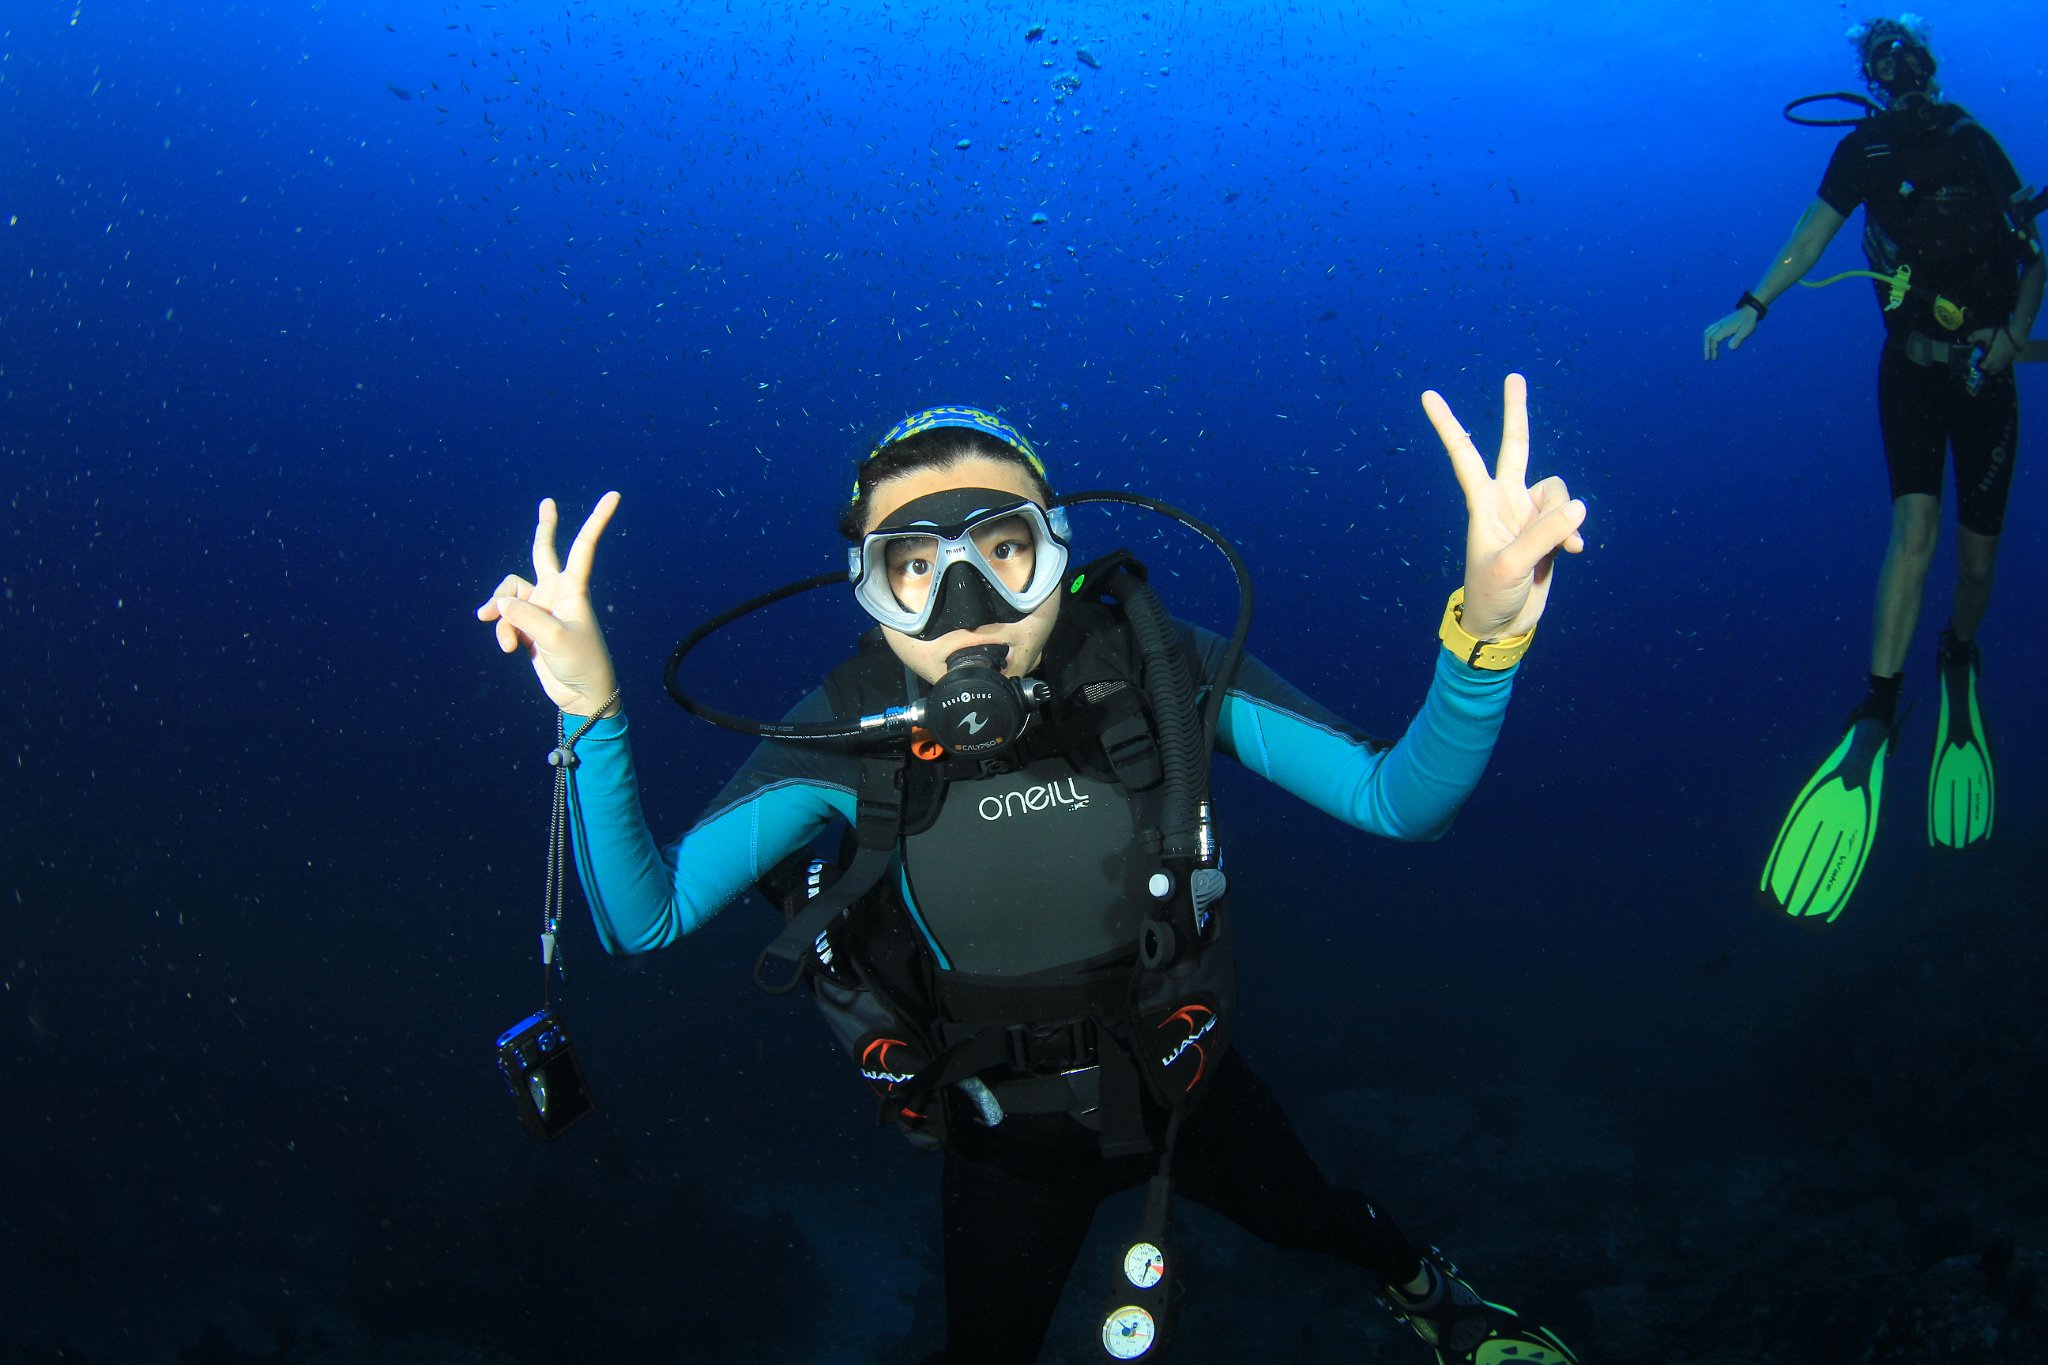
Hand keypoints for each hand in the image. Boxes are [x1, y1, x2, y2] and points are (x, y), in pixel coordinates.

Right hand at [477, 493, 621, 715]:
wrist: (580, 695)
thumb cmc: (580, 663)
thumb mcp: (552, 638)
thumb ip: (523, 615)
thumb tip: (499, 604)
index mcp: (573, 588)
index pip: (583, 546)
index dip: (596, 520)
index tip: (615, 495)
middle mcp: (556, 592)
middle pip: (543, 552)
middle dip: (544, 528)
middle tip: (548, 502)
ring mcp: (541, 609)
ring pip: (509, 592)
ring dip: (501, 610)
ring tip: (507, 638)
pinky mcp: (528, 626)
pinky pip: (505, 618)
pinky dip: (502, 630)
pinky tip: (508, 648)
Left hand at [1423, 374, 1586, 640]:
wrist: (1504, 625)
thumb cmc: (1492, 594)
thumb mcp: (1513, 565)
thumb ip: (1545, 534)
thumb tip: (1578, 506)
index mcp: (1483, 502)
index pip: (1464, 455)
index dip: (1449, 425)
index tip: (1427, 396)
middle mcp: (1505, 500)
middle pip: (1515, 446)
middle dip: (1516, 412)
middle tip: (1513, 376)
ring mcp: (1529, 514)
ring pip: (1558, 492)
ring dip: (1565, 516)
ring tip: (1562, 548)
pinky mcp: (1549, 531)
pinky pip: (1571, 517)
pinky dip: (1574, 532)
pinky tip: (1574, 553)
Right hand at [1703, 308, 1758, 359]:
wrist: (1750, 309)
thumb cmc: (1749, 321)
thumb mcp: (1746, 330)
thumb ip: (1738, 339)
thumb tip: (1730, 348)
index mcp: (1725, 328)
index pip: (1714, 339)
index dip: (1713, 349)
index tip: (1714, 358)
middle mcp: (1720, 325)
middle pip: (1707, 336)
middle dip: (1706, 348)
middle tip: (1707, 358)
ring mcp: (1720, 323)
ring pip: (1707, 332)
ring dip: (1706, 343)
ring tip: (1707, 351)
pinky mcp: (1721, 322)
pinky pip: (1710, 329)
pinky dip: (1708, 337)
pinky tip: (1710, 341)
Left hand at [1974, 326, 2017, 374]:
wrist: (2018, 334)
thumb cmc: (2000, 336)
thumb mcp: (1985, 334)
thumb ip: (1974, 336)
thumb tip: (1968, 340)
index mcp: (1990, 361)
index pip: (1981, 368)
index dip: (1977, 365)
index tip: (1975, 361)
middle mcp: (1997, 365)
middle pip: (1989, 371)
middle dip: (1985, 368)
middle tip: (1982, 361)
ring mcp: (2006, 363)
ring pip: (1997, 369)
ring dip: (1992, 366)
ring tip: (1990, 359)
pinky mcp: (2012, 359)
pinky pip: (2003, 365)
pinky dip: (1999, 363)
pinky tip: (1998, 356)